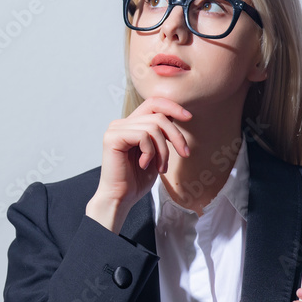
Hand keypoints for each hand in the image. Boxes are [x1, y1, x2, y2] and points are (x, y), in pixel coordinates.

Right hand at [86, 97, 190, 233]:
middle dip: (176, 135)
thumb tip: (176, 116)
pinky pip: (143, 136)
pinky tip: (143, 165)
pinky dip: (150, 152)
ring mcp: (116, 129)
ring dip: (163, 150)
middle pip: (158, 116)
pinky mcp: (113, 137)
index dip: (172, 106)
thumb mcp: (156, 153)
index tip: (189, 117)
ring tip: (160, 167)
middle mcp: (121, 123)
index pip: (153, 103)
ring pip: (153, 127)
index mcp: (131, 124)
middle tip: (185, 154)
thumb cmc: (137, 180)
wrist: (121, 198)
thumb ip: (161, 134)